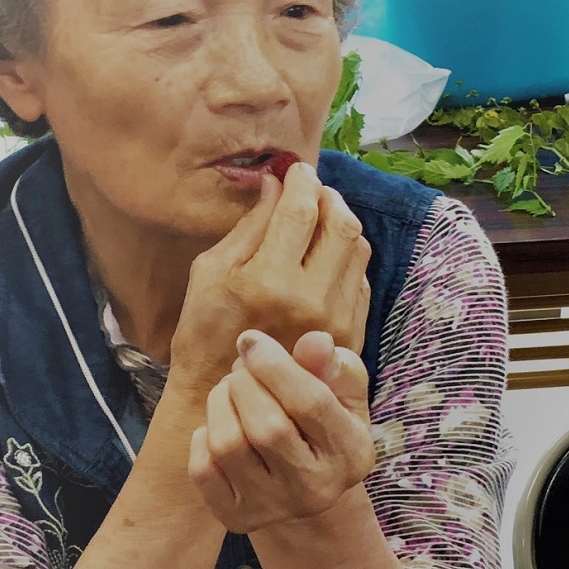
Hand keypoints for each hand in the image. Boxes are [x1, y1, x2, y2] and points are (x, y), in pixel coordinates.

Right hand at [172, 160, 370, 392]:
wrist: (231, 398)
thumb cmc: (206, 332)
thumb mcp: (210, 273)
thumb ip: (248, 227)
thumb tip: (274, 185)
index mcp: (269, 279)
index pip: (301, 211)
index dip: (303, 182)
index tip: (297, 170)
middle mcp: (311, 298)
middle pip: (342, 226)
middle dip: (330, 198)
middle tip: (315, 190)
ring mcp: (337, 319)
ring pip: (358, 251)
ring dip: (343, 225)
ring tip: (323, 218)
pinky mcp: (350, 334)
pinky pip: (361, 281)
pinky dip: (348, 259)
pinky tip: (328, 256)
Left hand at [188, 329, 374, 533]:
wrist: (307, 487)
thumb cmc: (324, 426)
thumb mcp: (343, 394)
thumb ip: (333, 365)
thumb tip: (314, 342)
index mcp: (351, 453)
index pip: (310, 404)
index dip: (274, 365)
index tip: (251, 340)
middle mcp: (316, 489)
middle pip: (266, 426)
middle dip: (244, 383)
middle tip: (243, 369)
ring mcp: (275, 508)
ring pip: (228, 445)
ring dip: (220, 403)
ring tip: (230, 391)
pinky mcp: (238, 518)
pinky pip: (202, 469)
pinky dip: (204, 436)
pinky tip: (222, 426)